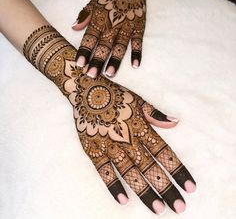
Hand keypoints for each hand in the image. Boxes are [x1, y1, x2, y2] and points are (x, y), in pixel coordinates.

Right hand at [23, 26, 195, 214]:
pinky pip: (103, 171)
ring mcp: (109, 146)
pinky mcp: (93, 149)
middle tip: (179, 207)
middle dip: (165, 187)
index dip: (177, 170)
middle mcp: (127, 139)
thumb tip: (176, 121)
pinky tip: (123, 200)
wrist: (86, 89)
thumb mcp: (137, 100)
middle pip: (149, 167)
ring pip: (129, 173)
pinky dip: (113, 185)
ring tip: (158, 209)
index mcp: (140, 127)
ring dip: (144, 192)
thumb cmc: (115, 94)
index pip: (164, 152)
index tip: (190, 187)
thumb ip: (155, 114)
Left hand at [72, 0, 157, 77]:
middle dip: (97, 60)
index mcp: (99, 19)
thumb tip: (73, 27)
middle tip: (92, 75)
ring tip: (110, 74)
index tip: (80, 64)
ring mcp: (126, 26)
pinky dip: (137, 53)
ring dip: (115, 60)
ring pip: (120, 46)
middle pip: (104, 45)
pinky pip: (138, 42)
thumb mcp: (93, 3)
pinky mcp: (138, 27)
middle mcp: (112, 24)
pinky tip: (135, 65)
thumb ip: (84, 16)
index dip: (84, 51)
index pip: (90, 37)